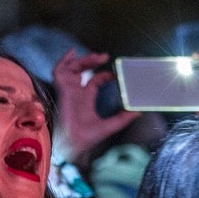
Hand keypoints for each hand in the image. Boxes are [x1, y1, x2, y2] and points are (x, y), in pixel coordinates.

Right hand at [51, 48, 138, 163]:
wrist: (76, 143)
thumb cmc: (89, 137)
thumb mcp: (111, 124)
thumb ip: (124, 117)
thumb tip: (139, 111)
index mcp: (86, 98)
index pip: (94, 80)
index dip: (104, 74)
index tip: (115, 73)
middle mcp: (77, 92)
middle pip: (82, 70)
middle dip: (92, 61)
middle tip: (105, 57)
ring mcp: (69, 90)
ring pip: (72, 68)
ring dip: (83, 60)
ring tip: (96, 57)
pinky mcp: (63, 90)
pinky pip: (59, 72)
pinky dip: (63, 62)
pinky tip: (72, 54)